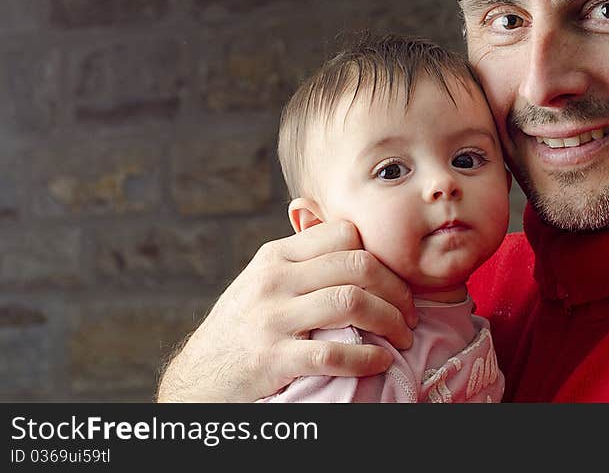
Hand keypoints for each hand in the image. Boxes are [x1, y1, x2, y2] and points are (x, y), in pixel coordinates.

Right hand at [155, 220, 417, 402]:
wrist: (197, 377)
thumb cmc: (241, 327)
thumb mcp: (262, 280)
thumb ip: (301, 259)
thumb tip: (344, 231)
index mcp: (276, 255)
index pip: (344, 232)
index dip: (380, 255)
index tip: (395, 281)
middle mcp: (274, 279)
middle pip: (357, 264)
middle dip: (397, 290)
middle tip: (411, 314)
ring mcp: (271, 318)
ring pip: (351, 302)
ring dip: (391, 321)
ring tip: (404, 337)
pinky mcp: (271, 359)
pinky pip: (333, 353)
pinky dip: (367, 357)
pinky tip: (380, 361)